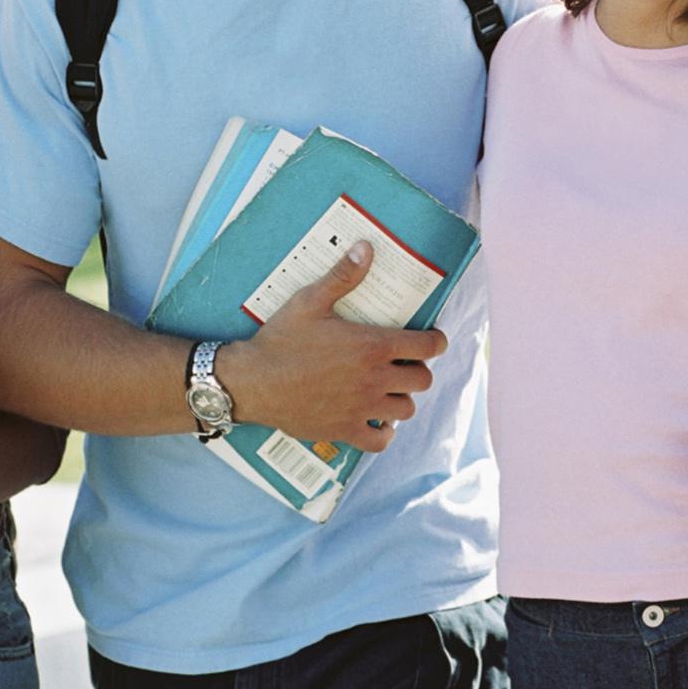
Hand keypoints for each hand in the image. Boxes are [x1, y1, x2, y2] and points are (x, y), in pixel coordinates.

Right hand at [223, 240, 447, 451]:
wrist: (251, 382)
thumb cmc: (281, 339)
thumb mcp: (310, 301)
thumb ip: (343, 276)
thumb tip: (367, 247)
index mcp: (373, 346)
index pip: (428, 346)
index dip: (436, 342)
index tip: (431, 339)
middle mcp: (374, 379)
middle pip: (423, 380)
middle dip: (418, 370)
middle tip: (403, 364)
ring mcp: (361, 408)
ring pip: (406, 410)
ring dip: (401, 398)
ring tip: (388, 389)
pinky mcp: (344, 431)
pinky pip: (380, 441)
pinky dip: (383, 432)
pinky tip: (375, 419)